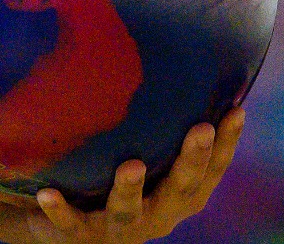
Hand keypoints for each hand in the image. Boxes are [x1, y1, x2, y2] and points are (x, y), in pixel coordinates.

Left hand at [29, 110, 243, 242]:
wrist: (73, 229)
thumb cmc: (122, 179)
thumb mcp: (151, 154)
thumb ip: (165, 123)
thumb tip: (186, 57)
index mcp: (180, 195)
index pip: (212, 171)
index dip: (227, 143)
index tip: (236, 110)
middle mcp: (158, 214)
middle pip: (180, 190)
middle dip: (191, 160)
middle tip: (201, 128)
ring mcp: (121, 228)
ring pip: (129, 212)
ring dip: (131, 189)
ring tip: (131, 166)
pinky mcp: (82, 235)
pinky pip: (71, 224)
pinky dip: (61, 210)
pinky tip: (47, 193)